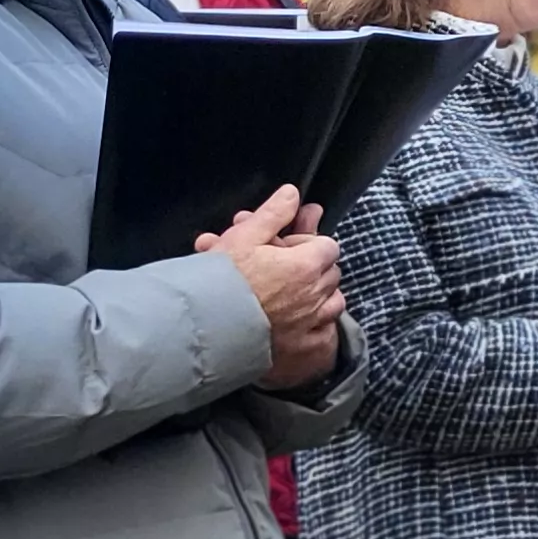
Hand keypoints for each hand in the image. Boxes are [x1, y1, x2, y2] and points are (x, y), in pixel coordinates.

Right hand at [200, 185, 342, 388]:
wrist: (205, 327)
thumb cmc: (222, 281)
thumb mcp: (243, 237)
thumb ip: (273, 214)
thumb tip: (292, 193)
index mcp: (305, 265)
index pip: (328, 246)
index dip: (307, 243)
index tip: (284, 247)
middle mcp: (314, 294)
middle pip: (330, 272)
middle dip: (311, 266)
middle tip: (281, 267)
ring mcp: (311, 321)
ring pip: (332, 301)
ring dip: (317, 294)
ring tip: (290, 291)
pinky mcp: (303, 344)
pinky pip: (325, 331)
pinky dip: (317, 323)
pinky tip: (297, 319)